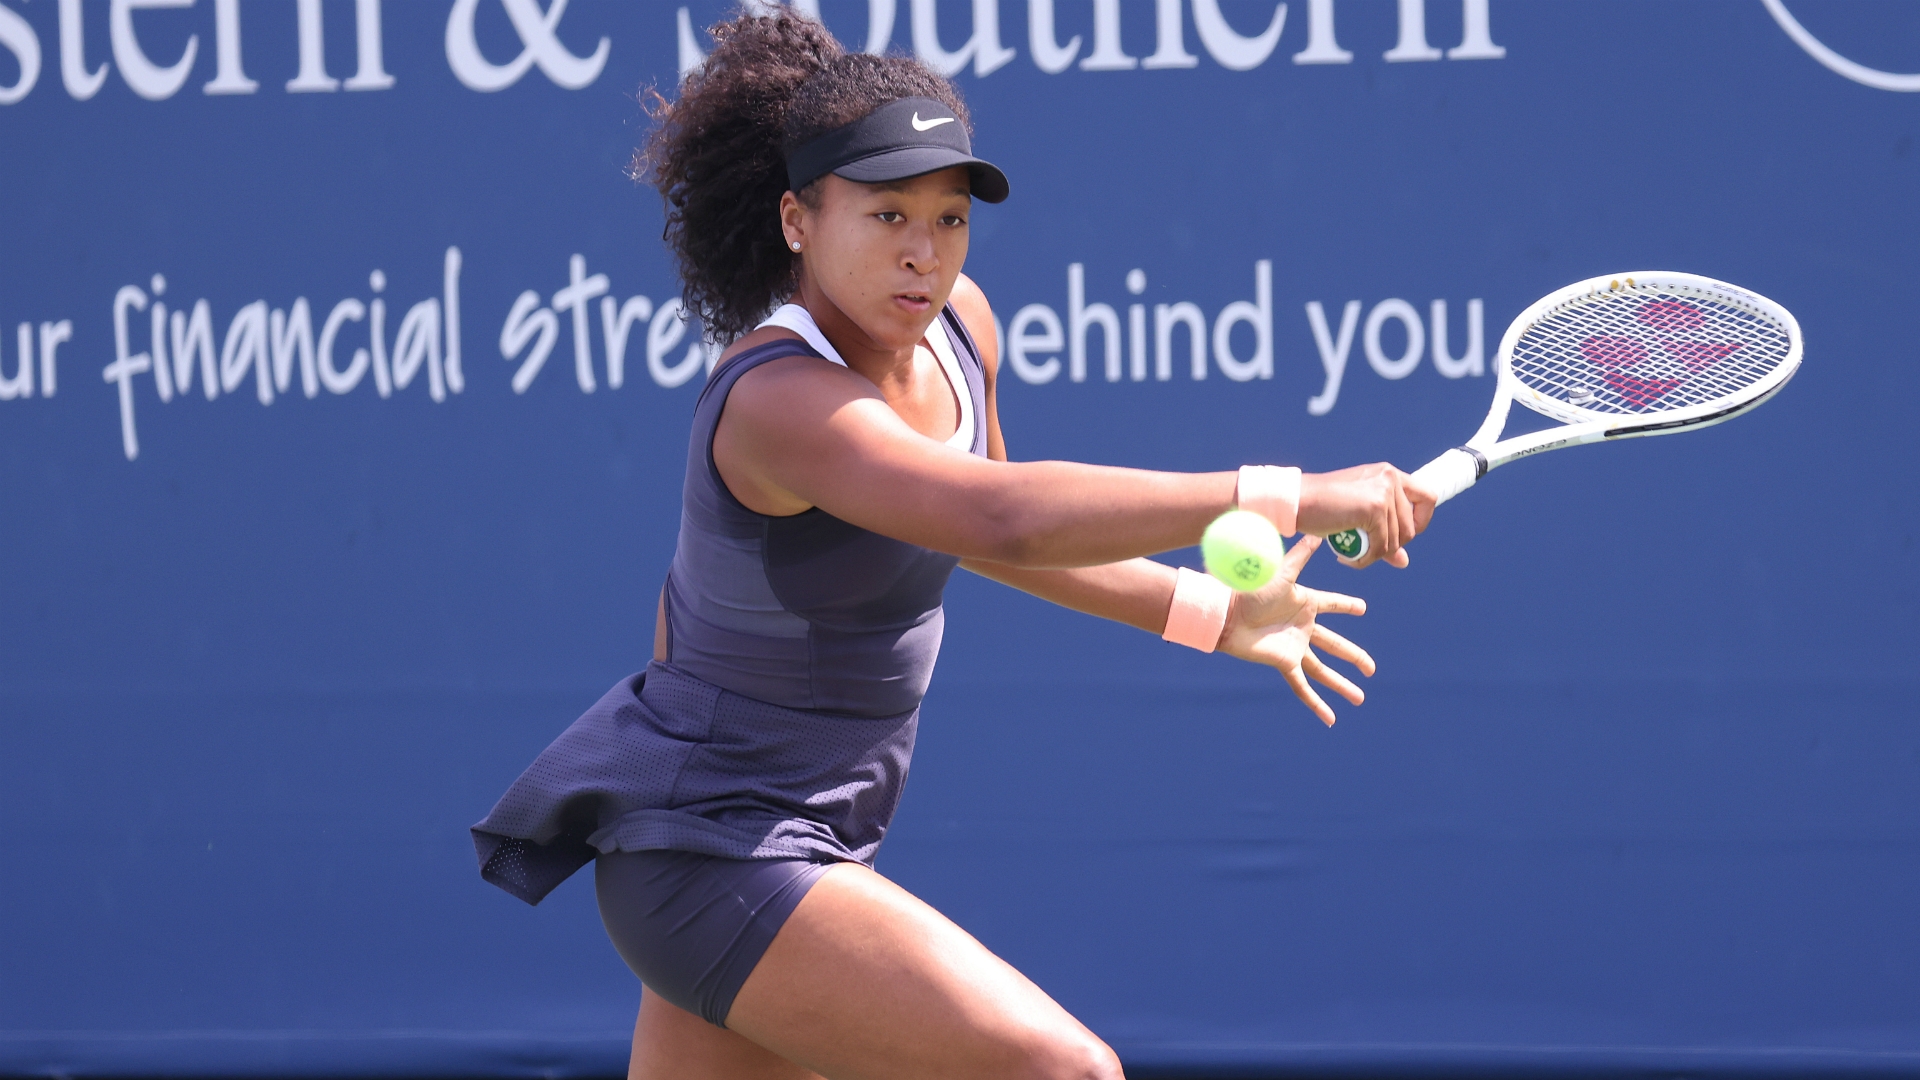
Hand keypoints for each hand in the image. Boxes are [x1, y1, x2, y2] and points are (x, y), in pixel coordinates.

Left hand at [1215, 535, 1374, 725]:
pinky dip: (1316, 704)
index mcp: (1304, 602)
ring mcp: (1294, 646)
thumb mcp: (1280, 572)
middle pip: (1335, 644)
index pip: (1333, 604)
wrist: (1224, 611)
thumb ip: (1300, 556)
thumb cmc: (1248, 588)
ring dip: (1342, 684)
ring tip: (1360, 698)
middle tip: (1372, 668)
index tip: (1362, 609)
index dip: (1347, 606)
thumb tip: (1317, 534)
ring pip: (1324, 669)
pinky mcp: (1283, 662)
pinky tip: (1330, 718)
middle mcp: (1302, 626)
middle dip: (1353, 657)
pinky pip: (1303, 686)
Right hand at [1295, 463, 1435, 567]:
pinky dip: (1364, 559)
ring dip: (1375, 554)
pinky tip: (1347, 557)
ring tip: (1353, 553)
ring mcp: (1384, 492)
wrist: (1296, 500)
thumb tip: (1404, 561)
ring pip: (1396, 540)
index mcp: (1388, 474)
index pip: (1427, 497)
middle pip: (1411, 527)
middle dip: (1391, 546)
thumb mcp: (1359, 517)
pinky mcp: (1375, 508)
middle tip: (1366, 549)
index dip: (1421, 521)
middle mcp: (1390, 478)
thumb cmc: (1322, 506)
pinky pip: (1381, 547)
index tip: (1402, 536)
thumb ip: (1384, 533)